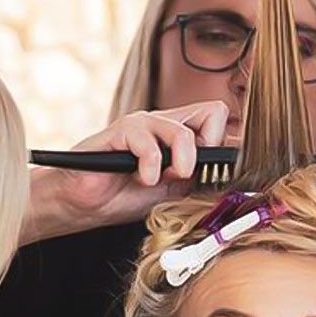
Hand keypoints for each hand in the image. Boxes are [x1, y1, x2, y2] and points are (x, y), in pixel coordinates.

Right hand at [21, 101, 229, 245]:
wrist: (85, 204)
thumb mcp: (173, 192)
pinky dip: (150, 167)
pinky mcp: (120, 131)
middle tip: (188, 175)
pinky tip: (141, 179)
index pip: (219, 121)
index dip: (224, 147)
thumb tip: (230, 176)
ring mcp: (143, 124)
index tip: (213, 173)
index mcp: (180, 135)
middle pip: (212, 112)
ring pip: (183, 130)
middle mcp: (164, 124)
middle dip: (208, 151)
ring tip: (162, 181)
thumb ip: (198, 179)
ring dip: (182, 161)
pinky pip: (148, 143)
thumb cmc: (126, 195)